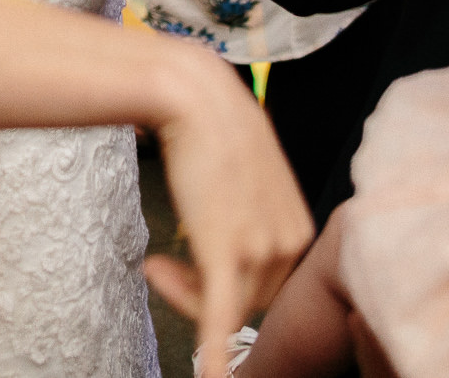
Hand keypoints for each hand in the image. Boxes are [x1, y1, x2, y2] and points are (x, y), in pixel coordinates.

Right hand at [143, 50, 313, 377]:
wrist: (195, 96)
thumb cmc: (215, 124)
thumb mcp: (248, 173)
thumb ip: (250, 207)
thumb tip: (229, 221)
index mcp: (297, 226)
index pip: (267, 283)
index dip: (225, 282)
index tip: (187, 265)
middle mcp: (289, 241)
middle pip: (246, 298)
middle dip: (197, 289)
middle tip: (156, 265)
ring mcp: (260, 249)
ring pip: (224, 304)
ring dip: (181, 293)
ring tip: (150, 264)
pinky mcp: (226, 253)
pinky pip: (218, 318)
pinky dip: (212, 352)